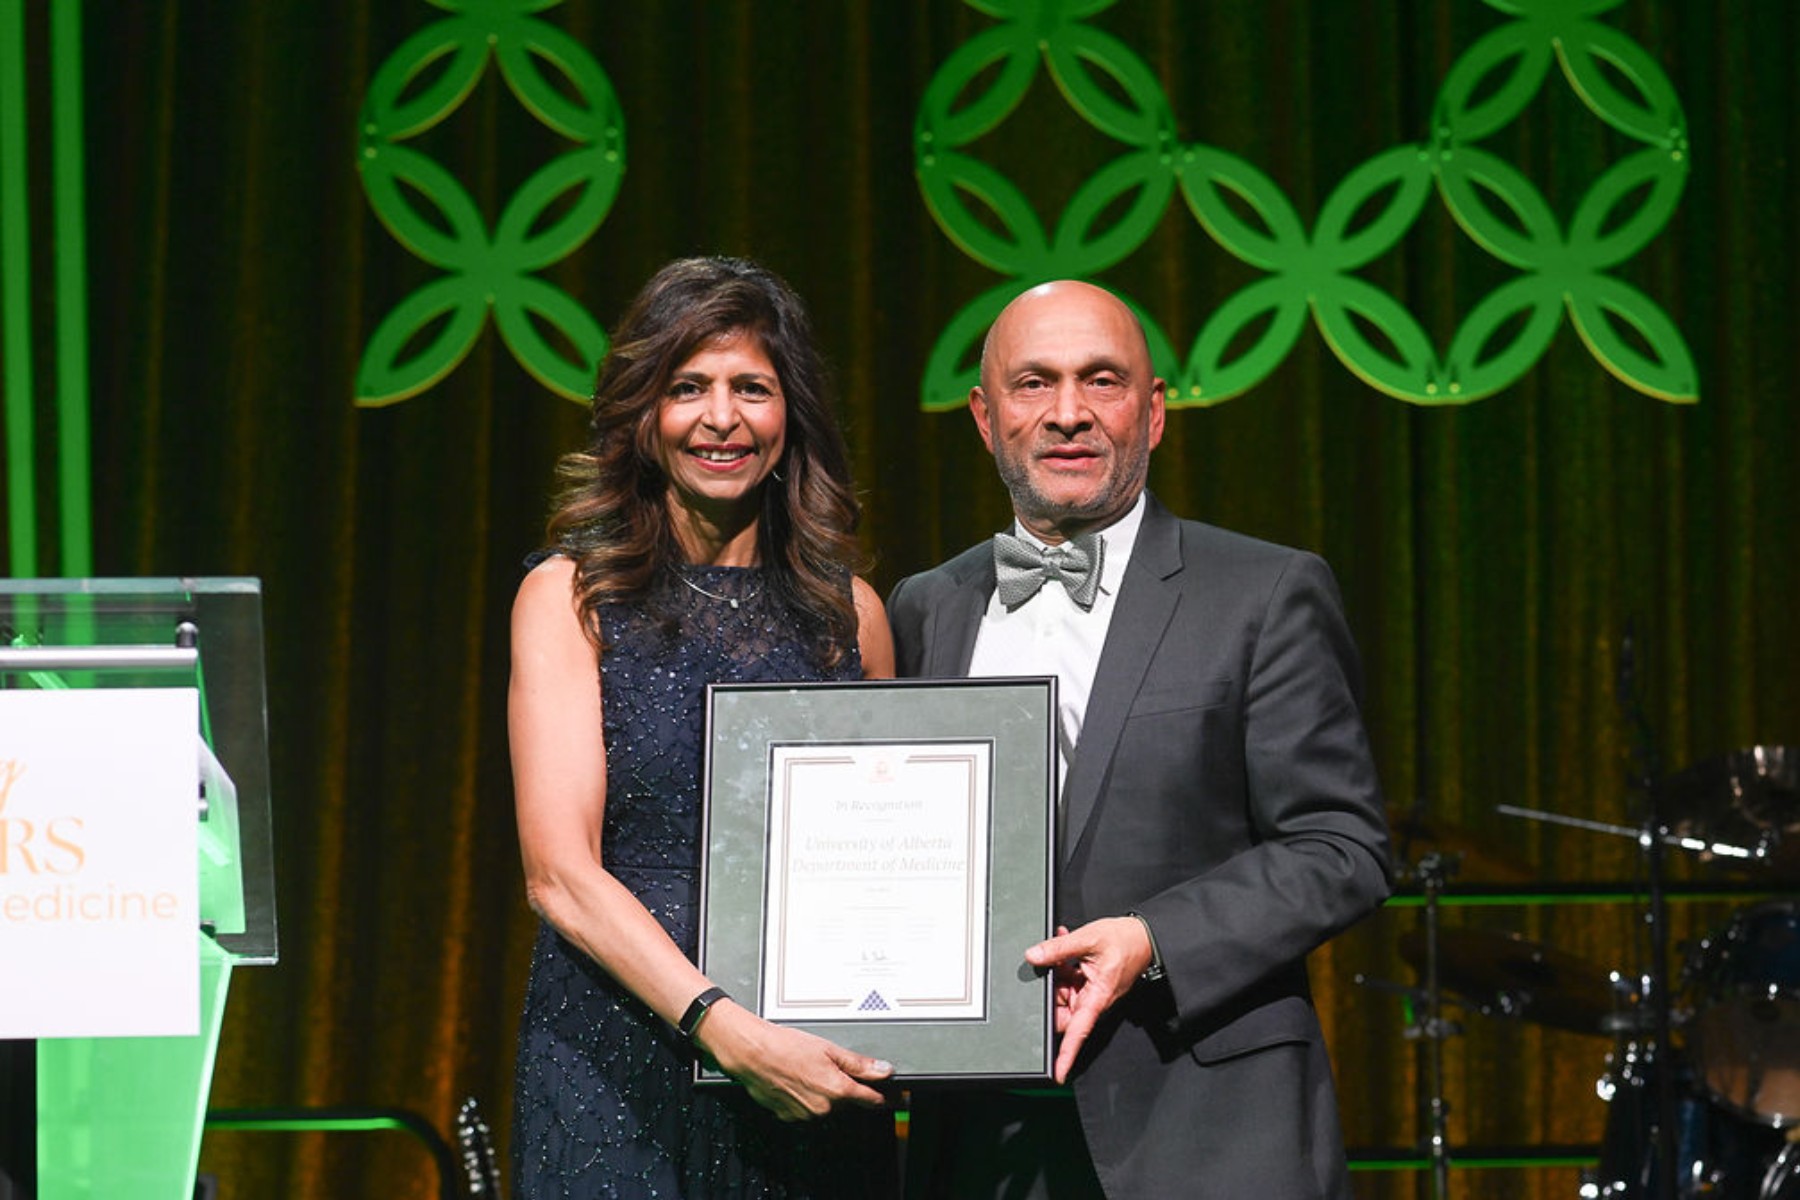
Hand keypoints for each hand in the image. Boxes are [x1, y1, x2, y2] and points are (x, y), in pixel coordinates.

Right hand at [694, 1001, 893, 1120]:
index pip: (871, 1100)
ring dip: (825, 1094)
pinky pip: (806, 1110)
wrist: (752, 1054)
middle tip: (830, 1067)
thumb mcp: (829, 1049)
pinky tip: (797, 1080)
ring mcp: (806, 1115)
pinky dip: (806, 1098)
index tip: (894, 1096)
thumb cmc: (785, 1047)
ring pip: (827, 1107)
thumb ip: (859, 1064)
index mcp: (837, 1090)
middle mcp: (824, 1108)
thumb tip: (884, 1070)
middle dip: (846, 1088)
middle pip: (847, 1103)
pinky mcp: (789, 1117)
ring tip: (808, 1070)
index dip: (884, 1096)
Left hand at [1023, 917, 1153, 1082]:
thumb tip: (1034, 956)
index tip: (1056, 1073)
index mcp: (1097, 998)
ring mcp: (1090, 993)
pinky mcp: (1088, 983)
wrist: (1144, 936)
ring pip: (1062, 993)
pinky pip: (1068, 980)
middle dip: (1050, 990)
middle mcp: (1093, 1001)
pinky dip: (1063, 963)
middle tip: (1046, 964)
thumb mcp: (1089, 939)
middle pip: (1062, 1011)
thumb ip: (1059, 948)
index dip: (1066, 1054)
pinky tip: (1062, 945)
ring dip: (1055, 970)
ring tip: (1058, 946)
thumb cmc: (1126, 941)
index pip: (1078, 1032)